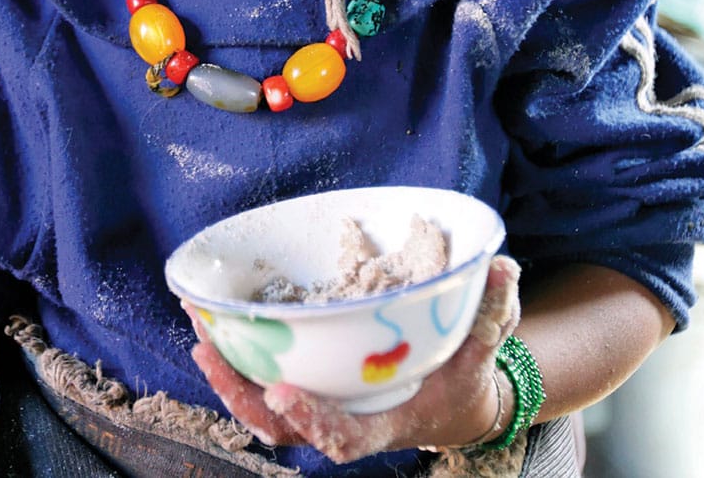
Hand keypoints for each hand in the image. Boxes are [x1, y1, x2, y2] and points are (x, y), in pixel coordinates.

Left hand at [188, 255, 519, 464]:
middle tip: (212, 354)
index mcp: (382, 424)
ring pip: (263, 410)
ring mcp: (321, 407)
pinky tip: (214, 330)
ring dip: (230, 377)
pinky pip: (266, 384)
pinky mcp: (310, 387)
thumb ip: (491, 314)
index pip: (341, 437)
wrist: (451, 404)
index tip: (282, 394)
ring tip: (201, 336)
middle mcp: (343, 421)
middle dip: (243, 395)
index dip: (311, 420)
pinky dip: (239, 361)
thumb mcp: (480, 352)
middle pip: (282, 427)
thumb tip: (503, 266)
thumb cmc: (462, 379)